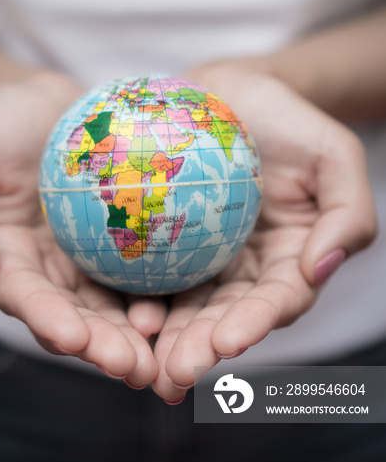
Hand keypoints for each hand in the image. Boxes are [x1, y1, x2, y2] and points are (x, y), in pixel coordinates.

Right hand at [0, 72, 165, 385]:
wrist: (44, 100)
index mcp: (7, 261)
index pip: (25, 298)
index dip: (47, 321)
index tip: (74, 339)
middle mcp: (49, 270)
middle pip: (75, 316)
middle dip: (101, 347)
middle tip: (134, 367)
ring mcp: (88, 258)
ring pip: (114, 304)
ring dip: (137, 335)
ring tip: (164, 356)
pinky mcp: (123, 239)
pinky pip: (145, 265)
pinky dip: (164, 288)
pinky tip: (191, 302)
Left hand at [151, 63, 376, 401]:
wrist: (232, 89)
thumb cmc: (288, 118)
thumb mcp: (334, 155)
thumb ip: (347, 215)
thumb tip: (321, 270)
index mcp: (291, 259)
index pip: (278, 300)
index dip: (256, 324)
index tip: (228, 343)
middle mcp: (247, 268)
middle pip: (226, 316)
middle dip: (203, 348)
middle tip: (174, 372)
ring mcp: (204, 257)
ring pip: (185, 305)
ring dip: (166, 338)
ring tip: (141, 363)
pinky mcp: (167, 240)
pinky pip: (150, 269)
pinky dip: (135, 295)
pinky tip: (114, 314)